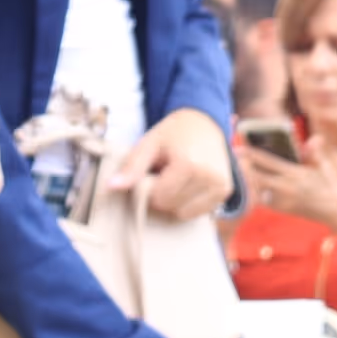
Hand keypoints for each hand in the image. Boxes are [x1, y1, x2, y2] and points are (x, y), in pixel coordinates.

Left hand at [110, 108, 231, 219]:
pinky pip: (200, 212)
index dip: (149, 189)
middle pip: (173, 207)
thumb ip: (132, 167)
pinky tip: (188, 186)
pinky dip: (189, 203)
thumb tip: (111, 187)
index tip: (151, 173)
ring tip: (176, 180)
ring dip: (176, 201)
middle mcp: (210, 178)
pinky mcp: (225, 192)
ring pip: (186, 213)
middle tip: (163, 175)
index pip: (160, 199)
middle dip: (162, 195)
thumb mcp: (149, 144)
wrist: (205, 123)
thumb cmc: (174, 133)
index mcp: (190, 166)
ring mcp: (221, 186)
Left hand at [239, 131, 336, 234]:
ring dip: (250, 178)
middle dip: (244, 167)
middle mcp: (286, 188)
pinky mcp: (282, 209)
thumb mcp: (324, 167)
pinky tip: (255, 184)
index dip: (250, 153)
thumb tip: (315, 138)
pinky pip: (265, 198)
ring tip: (241, 169)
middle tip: (235, 159)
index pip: (266, 161)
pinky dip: (259, 191)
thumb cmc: (331, 186)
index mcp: (294, 174)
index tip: (237, 147)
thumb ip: (314, 152)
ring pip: (258, 187)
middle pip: (256, 175)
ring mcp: (283, 200)